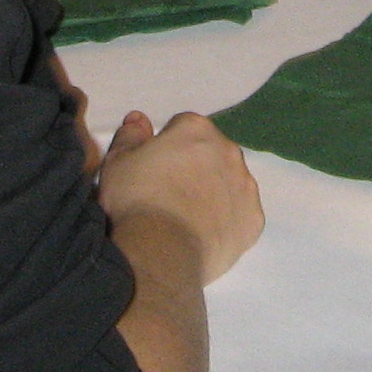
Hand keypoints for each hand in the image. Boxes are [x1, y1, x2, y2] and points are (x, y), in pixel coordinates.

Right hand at [96, 110, 263, 284]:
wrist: (161, 251)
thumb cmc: (136, 201)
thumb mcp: (117, 163)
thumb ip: (130, 136)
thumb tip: (139, 119)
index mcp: (195, 129)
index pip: (182, 128)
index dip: (166, 148)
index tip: (154, 170)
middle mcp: (228, 150)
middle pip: (211, 152)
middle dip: (195, 167)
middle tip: (169, 194)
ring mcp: (245, 185)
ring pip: (230, 181)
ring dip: (214, 191)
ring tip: (187, 217)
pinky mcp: (254, 219)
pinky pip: (241, 213)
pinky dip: (227, 220)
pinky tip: (205, 234)